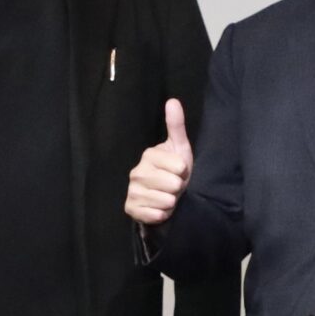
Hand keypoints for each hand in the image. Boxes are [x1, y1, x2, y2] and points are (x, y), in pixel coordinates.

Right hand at [127, 98, 194, 223]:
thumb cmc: (175, 171)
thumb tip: (173, 100)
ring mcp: (132, 191)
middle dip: (178, 189)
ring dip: (171, 202)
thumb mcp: (180, 148)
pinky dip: (161, 214)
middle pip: (173, 185)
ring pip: (164, 201)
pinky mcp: (130, 208)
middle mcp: (136, 172)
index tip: (179, 172)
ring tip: (167, 197)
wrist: (166, 197)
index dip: (184, 172)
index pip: (179, 167)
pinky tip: (160, 209)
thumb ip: (176, 126)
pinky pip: (153, 215)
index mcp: (149, 155)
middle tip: (173, 186)